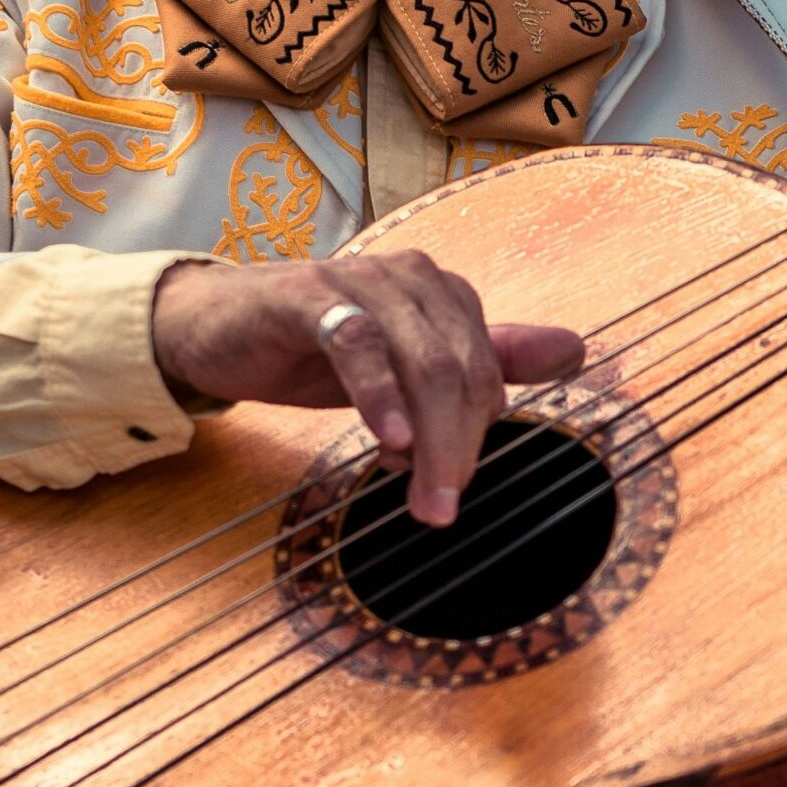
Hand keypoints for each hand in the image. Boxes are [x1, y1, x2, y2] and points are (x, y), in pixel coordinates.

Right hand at [151, 253, 584, 526]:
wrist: (212, 327)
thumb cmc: (312, 347)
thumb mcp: (402, 366)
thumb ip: (485, 359)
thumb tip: (575, 349)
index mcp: (440, 292)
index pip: (485, 370)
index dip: (476, 435)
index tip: (452, 491)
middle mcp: (409, 277)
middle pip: (460, 368)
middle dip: (459, 446)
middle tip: (441, 510)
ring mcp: (359, 281)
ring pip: (420, 360)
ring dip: (428, 437)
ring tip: (422, 497)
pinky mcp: (307, 296)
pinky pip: (357, 342)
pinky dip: (379, 395)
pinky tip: (388, 441)